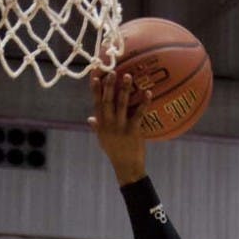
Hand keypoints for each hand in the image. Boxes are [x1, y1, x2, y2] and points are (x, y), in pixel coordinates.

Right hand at [88, 71, 151, 185]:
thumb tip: (90, 118)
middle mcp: (109, 124)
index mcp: (101, 125)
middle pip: (107, 101)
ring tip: (128, 76)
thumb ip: (97, 127)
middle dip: (109, 86)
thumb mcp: (102, 140)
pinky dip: (144, 103)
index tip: (95, 76)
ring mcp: (121, 127)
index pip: (96, 104)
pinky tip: (148, 92)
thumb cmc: (115, 153)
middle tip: (112, 71)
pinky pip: (139, 113)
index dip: (95, 90)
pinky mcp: (133, 130)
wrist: (126, 167)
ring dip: (125, 89)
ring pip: (122, 104)